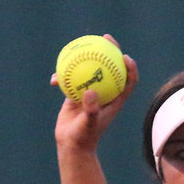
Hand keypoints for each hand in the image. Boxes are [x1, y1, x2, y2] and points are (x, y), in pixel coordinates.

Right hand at [52, 35, 137, 154]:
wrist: (72, 145)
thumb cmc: (83, 138)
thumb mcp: (88, 124)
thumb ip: (91, 109)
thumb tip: (90, 91)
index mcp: (114, 101)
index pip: (127, 82)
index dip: (130, 68)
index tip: (125, 56)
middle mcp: (104, 94)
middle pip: (111, 68)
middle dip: (111, 51)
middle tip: (105, 38)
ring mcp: (90, 92)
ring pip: (90, 69)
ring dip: (87, 55)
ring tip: (80, 43)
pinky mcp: (76, 94)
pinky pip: (70, 79)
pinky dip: (62, 77)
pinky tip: (54, 79)